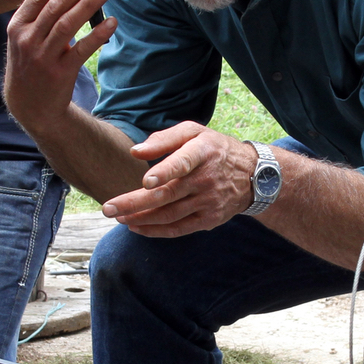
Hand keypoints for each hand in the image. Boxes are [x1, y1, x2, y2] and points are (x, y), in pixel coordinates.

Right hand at [5, 0, 114, 130]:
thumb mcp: (25, 38)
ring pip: (68, 23)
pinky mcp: (60, 73)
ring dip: (89, 4)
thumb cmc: (31, 64)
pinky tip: (111, 22)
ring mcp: (42, 57)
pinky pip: (82, 49)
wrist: (29, 105)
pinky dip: (98, 33)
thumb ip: (41, 15)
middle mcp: (27, 40)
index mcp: (17, 26)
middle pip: (56, 5)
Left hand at [100, 121, 257, 236]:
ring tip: (118, 216)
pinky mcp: (209, 219)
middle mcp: (206, 179)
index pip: (184, 163)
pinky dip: (156, 230)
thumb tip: (135, 151)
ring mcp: (209, 202)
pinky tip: (137, 227)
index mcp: (203, 152)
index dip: (166, 172)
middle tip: (108, 208)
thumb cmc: (214, 149)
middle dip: (135, 204)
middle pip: (167, 195)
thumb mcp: (194, 133)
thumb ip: (164, 139)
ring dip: (141, 219)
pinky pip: (179, 228)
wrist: (254, 175)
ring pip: (169, 215)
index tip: (146, 181)